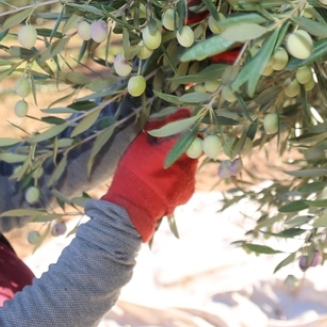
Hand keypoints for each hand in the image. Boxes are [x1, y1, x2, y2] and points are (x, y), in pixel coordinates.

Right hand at [101, 110, 197, 242]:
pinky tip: (165, 180)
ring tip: (165, 165)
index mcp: (172, 149)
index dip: (187, 123)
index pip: (188, 129)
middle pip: (195, 146)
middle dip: (188, 141)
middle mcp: (185, 164)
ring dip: (183, 159)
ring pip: (191, 162)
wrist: (131, 208)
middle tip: (175, 142)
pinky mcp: (189, 191)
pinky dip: (180, 175)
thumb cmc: (131, 173)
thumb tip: (164, 117)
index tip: (185, 117)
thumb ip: (155, 129)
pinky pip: (188, 177)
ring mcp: (189, 178)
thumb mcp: (138, 146)